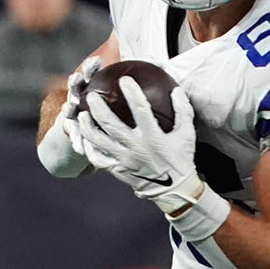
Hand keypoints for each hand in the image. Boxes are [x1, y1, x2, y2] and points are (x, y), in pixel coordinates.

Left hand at [76, 79, 201, 213]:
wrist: (175, 189)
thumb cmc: (181, 158)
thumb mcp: (187, 134)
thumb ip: (183, 111)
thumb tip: (176, 90)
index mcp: (154, 138)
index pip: (141, 111)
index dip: (132, 93)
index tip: (125, 79)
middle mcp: (136, 148)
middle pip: (111, 125)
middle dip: (98, 108)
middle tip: (92, 95)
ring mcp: (125, 160)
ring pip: (99, 142)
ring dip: (87, 127)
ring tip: (82, 115)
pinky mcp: (118, 169)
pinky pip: (98, 159)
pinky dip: (89, 148)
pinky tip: (85, 138)